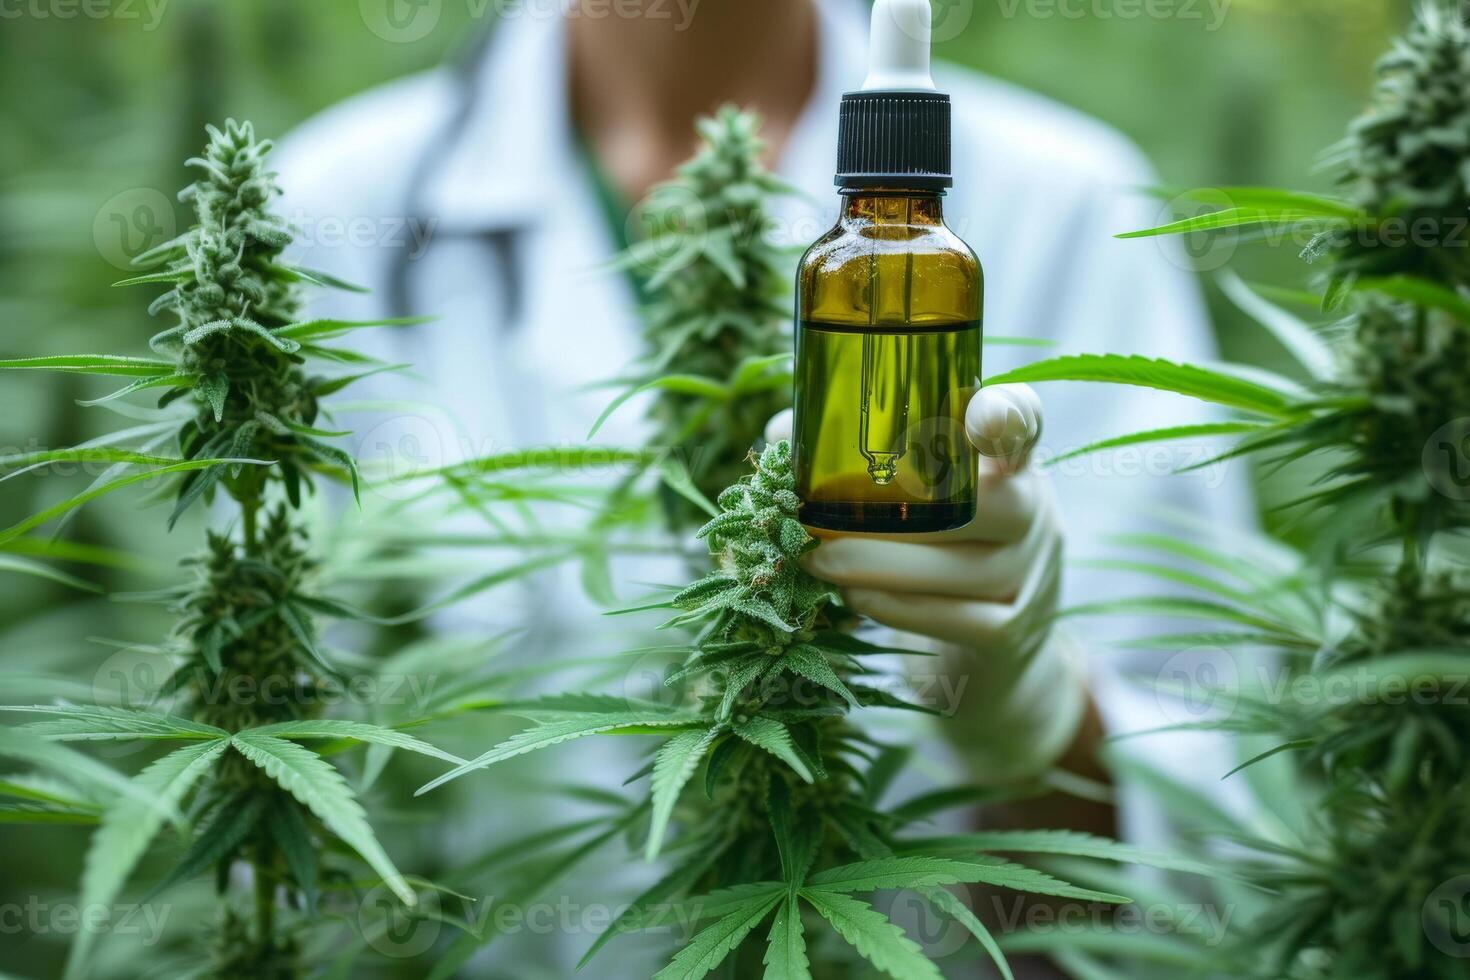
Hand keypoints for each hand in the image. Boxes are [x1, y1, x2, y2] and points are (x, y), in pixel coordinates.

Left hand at [766, 384, 1086, 783]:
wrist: (992, 662)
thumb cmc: (936, 555)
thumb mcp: (919, 502)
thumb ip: (859, 459)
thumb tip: (782, 433)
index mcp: (1007, 461)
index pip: (1022, 423)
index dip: (1007, 417)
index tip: (980, 418)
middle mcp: (1032, 512)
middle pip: (982, 503)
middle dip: (894, 512)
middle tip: (814, 518)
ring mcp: (1028, 576)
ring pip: (960, 569)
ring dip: (876, 564)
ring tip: (816, 562)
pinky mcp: (1010, 632)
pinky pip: (952, 619)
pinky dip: (895, 607)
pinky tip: (853, 600)